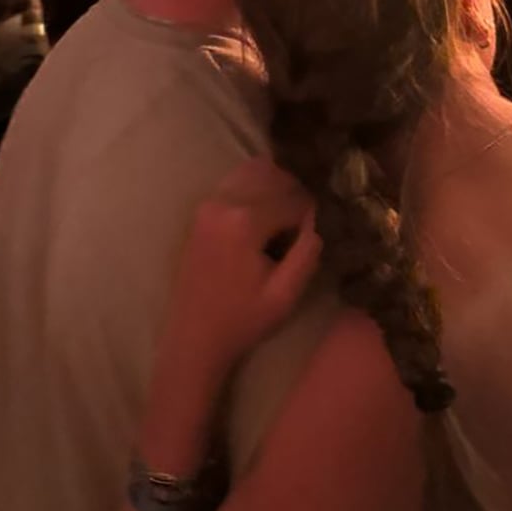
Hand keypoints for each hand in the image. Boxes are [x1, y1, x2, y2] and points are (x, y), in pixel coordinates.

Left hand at [161, 157, 321, 380]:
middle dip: (294, 192)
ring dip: (275, 185)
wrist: (193, 339)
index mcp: (245, 221)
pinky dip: (255, 186)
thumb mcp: (285, 294)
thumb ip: (307, 251)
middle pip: (272, 174)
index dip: (310, 214)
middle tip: (305, 220)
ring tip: (287, 213)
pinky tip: (265, 211)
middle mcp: (223, 202)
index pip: (293, 198)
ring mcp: (208, 204)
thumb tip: (318, 220)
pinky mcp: (201, 211)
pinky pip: (235, 182)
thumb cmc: (242, 320)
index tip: (315, 233)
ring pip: (253, 171)